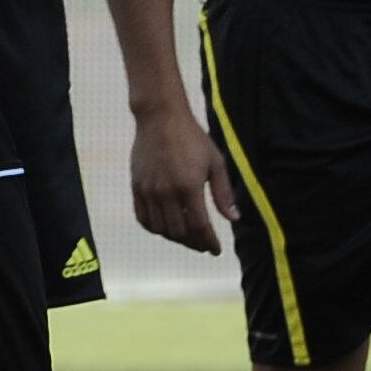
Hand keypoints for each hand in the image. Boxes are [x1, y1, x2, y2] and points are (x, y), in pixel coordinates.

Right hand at [130, 105, 236, 254]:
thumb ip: (223, 194)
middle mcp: (165, 192)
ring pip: (159, 229)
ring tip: (188, 238)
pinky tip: (166, 228)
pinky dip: (155, 228)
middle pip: (178, 232)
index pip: (199, 226)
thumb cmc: (193, 139)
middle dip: (193, 243)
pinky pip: (143, 218)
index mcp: (188, 187)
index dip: (208, 241)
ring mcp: (148, 191)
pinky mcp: (136, 187)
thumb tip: (234, 219)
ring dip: (175, 238)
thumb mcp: (216, 163)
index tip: (216, 250)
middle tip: (204, 245)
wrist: (161, 119)